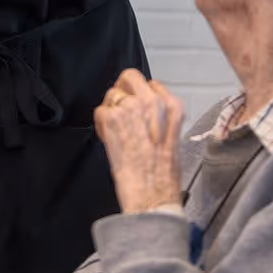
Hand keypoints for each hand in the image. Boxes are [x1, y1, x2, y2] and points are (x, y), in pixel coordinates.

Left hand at [94, 69, 184, 213]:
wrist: (152, 195)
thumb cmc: (162, 177)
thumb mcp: (172, 139)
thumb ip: (159, 119)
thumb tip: (142, 112)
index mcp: (172, 108)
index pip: (152, 84)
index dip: (140, 97)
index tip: (137, 109)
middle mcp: (153, 104)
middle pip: (129, 77)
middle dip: (122, 91)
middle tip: (120, 110)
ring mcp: (131, 109)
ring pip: (112, 95)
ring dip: (111, 111)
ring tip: (117, 132)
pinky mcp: (112, 119)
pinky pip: (100, 111)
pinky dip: (100, 124)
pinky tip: (109, 138)